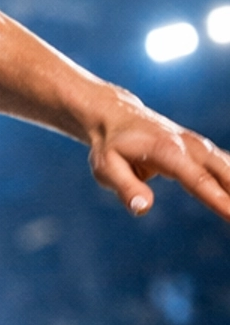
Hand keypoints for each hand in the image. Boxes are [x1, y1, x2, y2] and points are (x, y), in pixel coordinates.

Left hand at [88, 90, 229, 221]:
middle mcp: (190, 146)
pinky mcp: (201, 149)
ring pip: (228, 166)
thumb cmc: (111, 146)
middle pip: (223, 172)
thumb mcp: (106, 167)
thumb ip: (126, 187)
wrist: (117, 117)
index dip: (218, 199)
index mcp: (168, 151)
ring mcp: (198, 146)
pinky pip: (225, 164)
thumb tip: (143, 208)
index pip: (199, 180)